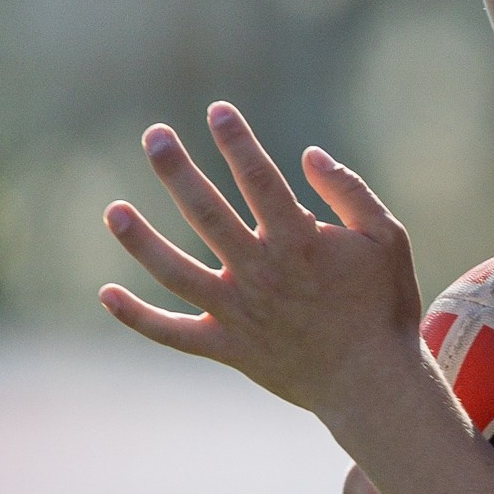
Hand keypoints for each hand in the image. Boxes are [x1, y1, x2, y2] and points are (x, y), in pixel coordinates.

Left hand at [99, 103, 424, 421]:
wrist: (373, 383)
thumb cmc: (384, 305)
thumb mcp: (387, 239)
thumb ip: (349, 192)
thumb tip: (308, 155)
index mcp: (300, 243)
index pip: (259, 180)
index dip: (237, 142)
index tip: (218, 111)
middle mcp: (261, 273)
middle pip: (207, 213)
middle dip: (177, 171)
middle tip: (154, 136)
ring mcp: (238, 312)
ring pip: (175, 272)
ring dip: (141, 241)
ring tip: (112, 210)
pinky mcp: (226, 347)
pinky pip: (172, 333)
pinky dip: (136, 317)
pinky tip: (106, 293)